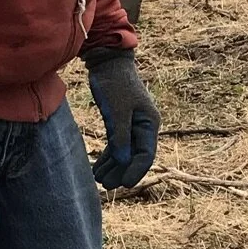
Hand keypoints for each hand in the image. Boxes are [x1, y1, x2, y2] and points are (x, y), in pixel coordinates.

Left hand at [84, 48, 159, 188]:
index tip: (124, 184)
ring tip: (98, 179)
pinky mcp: (119, 122)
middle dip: (121, 171)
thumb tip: (122, 160)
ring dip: (113, 166)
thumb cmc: (115, 83)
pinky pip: (116, 145)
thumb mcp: (117, 110)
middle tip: (106, 186)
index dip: (136, 170)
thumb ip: (121, 136)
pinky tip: (98, 168)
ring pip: (124, 152)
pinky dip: (108, 156)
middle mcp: (144, 126)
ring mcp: (132, 125)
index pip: (146, 154)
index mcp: (149, 123)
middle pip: (135, 156)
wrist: (108, 62)